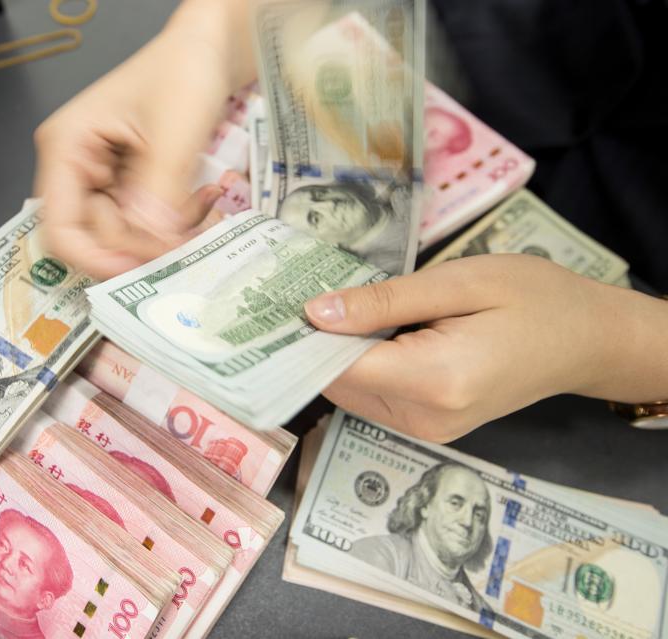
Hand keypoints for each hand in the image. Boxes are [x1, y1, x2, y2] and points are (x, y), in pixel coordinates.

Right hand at [34, 1, 253, 279]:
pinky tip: (203, 199)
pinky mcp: (131, 186)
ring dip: (167, 233)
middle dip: (143, 243)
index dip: (95, 257)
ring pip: (127, 236)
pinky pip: (148, 224)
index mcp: (66, 148)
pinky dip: (176, 222)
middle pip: (97, 237)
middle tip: (187, 236)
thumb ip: (158, 190)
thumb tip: (149, 242)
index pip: (60, 227)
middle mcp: (78, 168)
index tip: (138, 268)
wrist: (209, 51)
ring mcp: (105, 179)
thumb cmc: (182, 71)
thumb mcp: (172, 131)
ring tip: (204, 206)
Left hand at [305, 254, 667, 441]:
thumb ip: (384, 303)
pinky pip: (372, 395)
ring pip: (349, 392)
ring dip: (332, 354)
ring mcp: (425, 429)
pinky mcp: (428, 425)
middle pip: (336, 384)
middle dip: (310, 344)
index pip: (336, 369)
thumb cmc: (532, 298)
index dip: (296, 341)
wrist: (585, 338)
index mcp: (434, 381)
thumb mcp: (458, 283)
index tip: (265, 307)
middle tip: (285, 294)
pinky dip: (357, 365)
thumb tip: (314, 314)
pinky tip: (357, 329)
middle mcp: (422, 419)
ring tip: (320, 303)